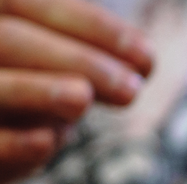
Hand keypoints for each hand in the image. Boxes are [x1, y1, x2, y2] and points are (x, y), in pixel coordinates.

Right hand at [0, 0, 153, 183]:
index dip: (90, 26)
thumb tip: (137, 66)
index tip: (147, 59)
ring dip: (40, 90)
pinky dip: (12, 141)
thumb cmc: (16, 97)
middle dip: (77, 61)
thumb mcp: (43, 68)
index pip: (30, 4)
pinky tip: (47, 141)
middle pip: (9, 39)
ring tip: (84, 100)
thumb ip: (77, 59)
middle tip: (132, 91)